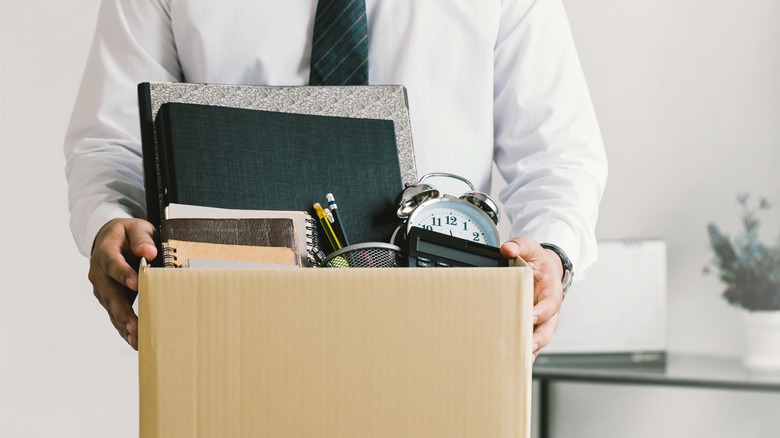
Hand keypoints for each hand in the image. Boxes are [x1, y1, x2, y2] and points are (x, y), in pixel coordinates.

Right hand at [88, 218, 156, 349]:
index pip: (113, 264)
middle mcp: (99, 273)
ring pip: (112, 309)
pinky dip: (124, 329)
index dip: (123, 274)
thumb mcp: (136, 228)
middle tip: (135, 327)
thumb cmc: (128, 234)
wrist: (112, 239)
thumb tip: (148, 252)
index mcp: (106, 252)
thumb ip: (141, 238)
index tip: (136, 284)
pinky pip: (115, 315)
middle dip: (123, 312)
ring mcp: (102, 289)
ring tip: (137, 341)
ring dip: (124, 325)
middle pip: (111, 294)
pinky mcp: (109, 299)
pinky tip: (134, 342)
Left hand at [500, 237, 564, 361]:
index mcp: (552, 292)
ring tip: (517, 362)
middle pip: (547, 330)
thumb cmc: (538, 261)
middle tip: (525, 348)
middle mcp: (550, 311)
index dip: (540, 312)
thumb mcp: (531, 247)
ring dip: (530, 352)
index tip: (529, 317)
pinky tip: (511, 362)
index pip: (549, 305)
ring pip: (540, 340)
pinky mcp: (532, 326)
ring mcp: (542, 321)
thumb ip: (520, 246)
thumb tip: (508, 248)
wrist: (545, 268)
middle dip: (537, 340)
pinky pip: (530, 341)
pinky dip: (523, 352)